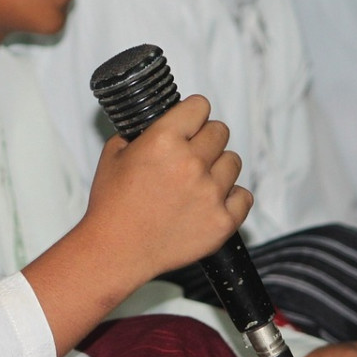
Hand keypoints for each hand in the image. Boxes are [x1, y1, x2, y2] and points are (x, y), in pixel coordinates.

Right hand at [83, 95, 251, 282]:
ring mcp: (210, 193)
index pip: (200, 106)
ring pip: (233, 161)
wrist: (116, 250)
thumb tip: (159, 125)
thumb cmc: (112, 206)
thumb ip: (139, 133)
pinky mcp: (222, 221)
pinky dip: (231, 197)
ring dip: (218, 167)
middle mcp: (191, 162)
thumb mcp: (113, 154)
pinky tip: (210, 200)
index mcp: (164, 140)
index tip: (190, 121)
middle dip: (205, 138)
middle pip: (220, 131)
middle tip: (191, 153)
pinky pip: (244, 196)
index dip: (193, 113)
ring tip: (197, 180)